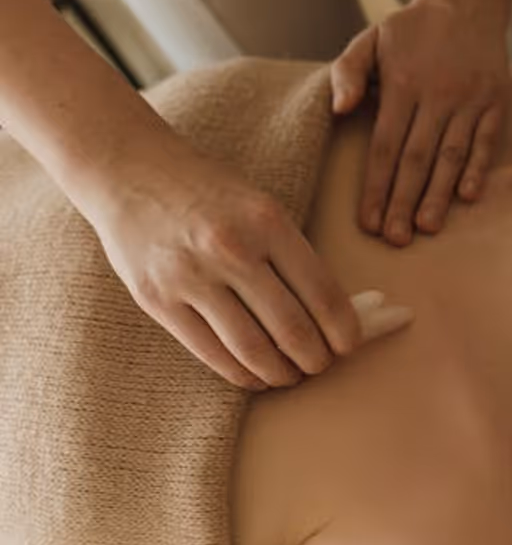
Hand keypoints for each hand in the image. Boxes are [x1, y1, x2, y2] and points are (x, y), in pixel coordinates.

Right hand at [88, 135, 394, 389]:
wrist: (130, 170)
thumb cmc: (208, 191)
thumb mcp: (262, 207)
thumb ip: (292, 255)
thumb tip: (332, 313)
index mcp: (268, 221)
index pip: (322, 292)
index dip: (344, 330)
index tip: (349, 345)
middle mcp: (231, 249)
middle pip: (291, 328)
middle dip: (316, 358)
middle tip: (322, 365)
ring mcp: (191, 276)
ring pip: (252, 349)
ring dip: (280, 374)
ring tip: (290, 375)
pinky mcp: (157, 299)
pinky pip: (209, 352)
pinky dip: (240, 373)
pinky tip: (254, 375)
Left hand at [330, 0, 509, 244]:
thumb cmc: (411, 29)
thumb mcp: (370, 38)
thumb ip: (348, 72)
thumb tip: (339, 110)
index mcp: (402, 83)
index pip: (385, 145)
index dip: (376, 187)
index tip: (369, 222)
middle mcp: (437, 94)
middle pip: (416, 158)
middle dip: (403, 202)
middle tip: (394, 239)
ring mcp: (470, 98)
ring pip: (451, 155)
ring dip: (438, 194)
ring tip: (425, 227)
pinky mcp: (495, 100)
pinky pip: (486, 140)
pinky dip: (477, 169)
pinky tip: (466, 197)